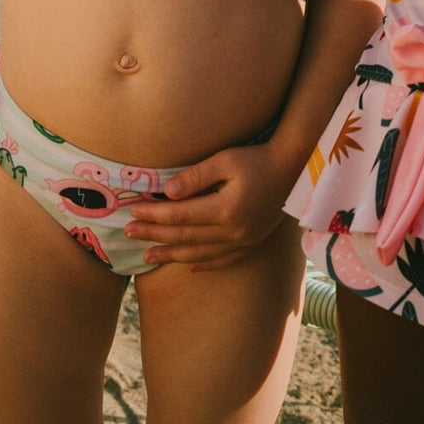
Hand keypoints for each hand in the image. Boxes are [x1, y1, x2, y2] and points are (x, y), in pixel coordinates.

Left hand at [126, 142, 295, 269]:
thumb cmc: (258, 158)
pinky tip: (189, 265)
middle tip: (128, 235)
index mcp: (225, 209)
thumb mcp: (226, 160)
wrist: (295, 168)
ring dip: (171, 255)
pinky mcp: (252, 242)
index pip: (180, 216)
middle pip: (185, 237)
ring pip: (200, 253)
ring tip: (148, 257)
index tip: (133, 213)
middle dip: (154, 236)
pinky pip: (223, 260)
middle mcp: (233, 231)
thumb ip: (196, 176)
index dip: (154, 215)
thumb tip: (167, 193)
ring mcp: (243, 240)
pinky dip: (203, 264)